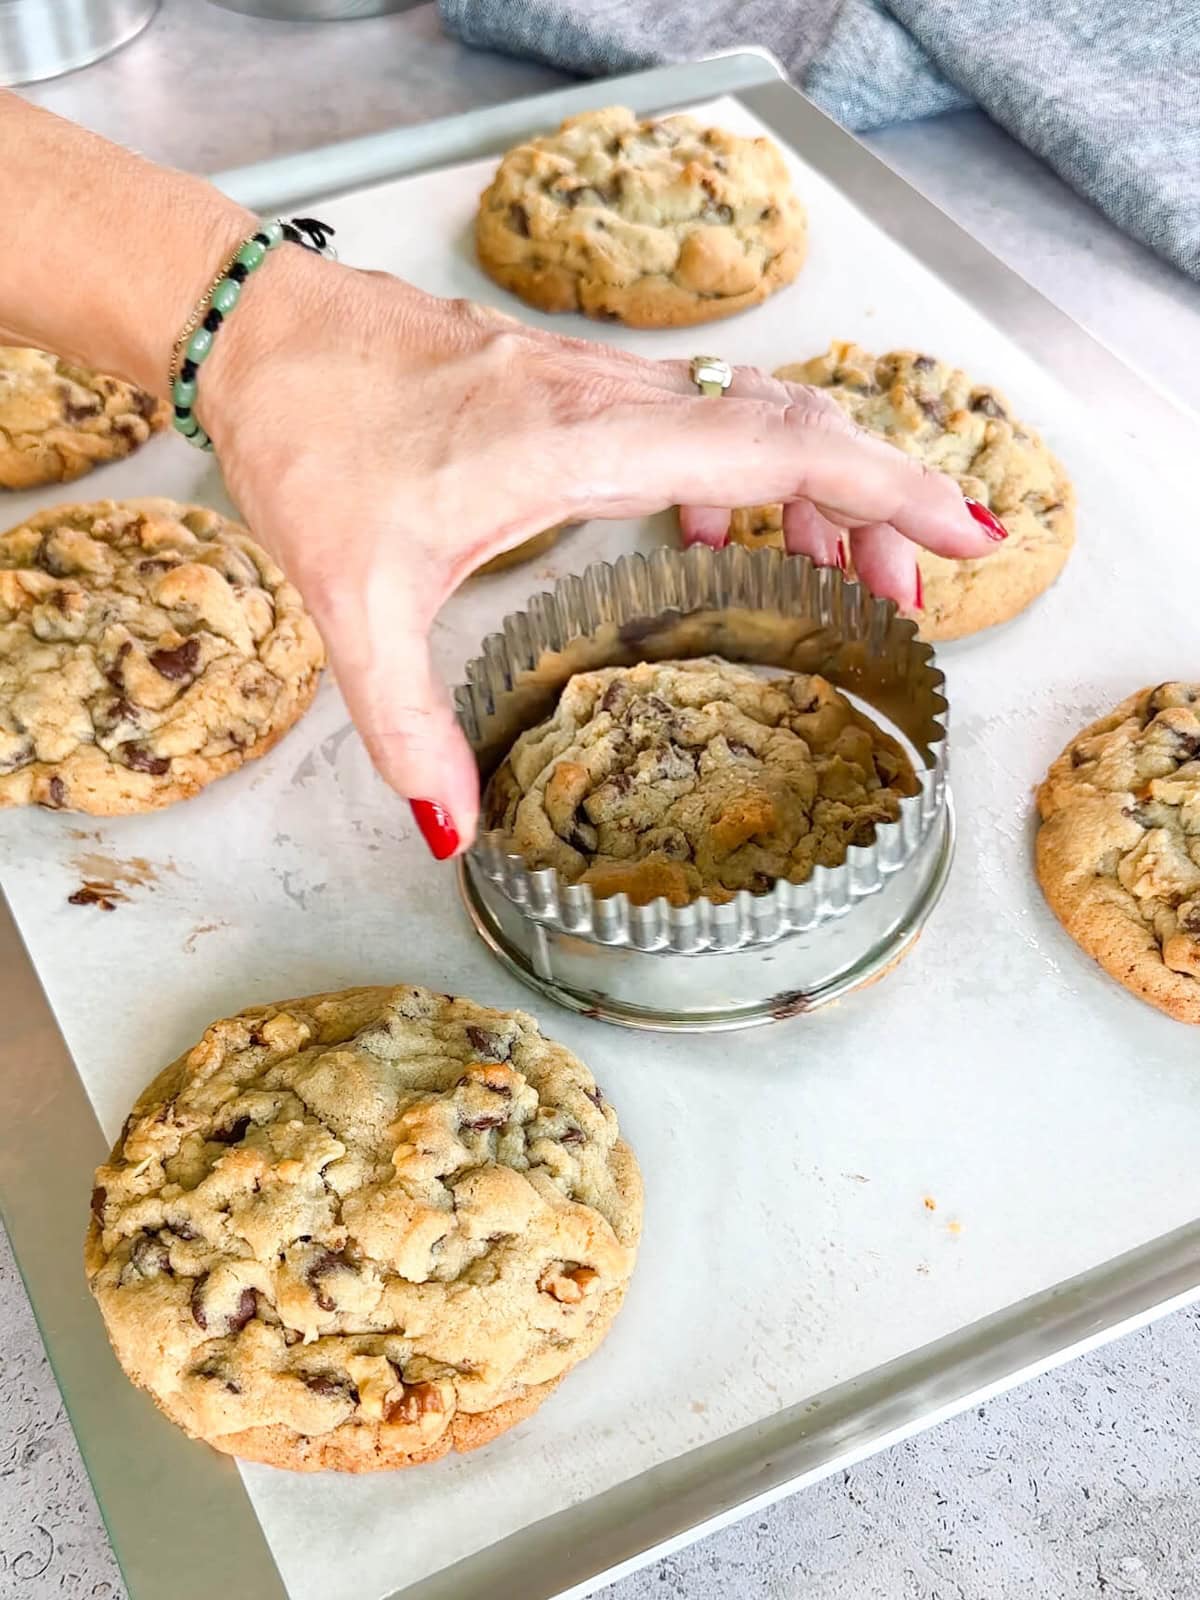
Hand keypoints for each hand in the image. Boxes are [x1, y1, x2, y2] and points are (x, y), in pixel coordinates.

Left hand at [205, 249, 1000, 856]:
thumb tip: (452, 832)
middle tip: (913, 597)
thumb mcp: (351, 601)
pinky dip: (746, 473)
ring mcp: (594, 381)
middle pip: (793, 427)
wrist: (256, 328)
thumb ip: (404, 724)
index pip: (775, 450)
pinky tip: (718, 536)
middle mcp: (607, 398)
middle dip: (876, 506)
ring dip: (818, 489)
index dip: (886, 489)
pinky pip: (700, 416)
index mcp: (578, 442)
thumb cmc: (306, 437)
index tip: (969, 530)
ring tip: (842, 577)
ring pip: (754, 414)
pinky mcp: (573, 383)